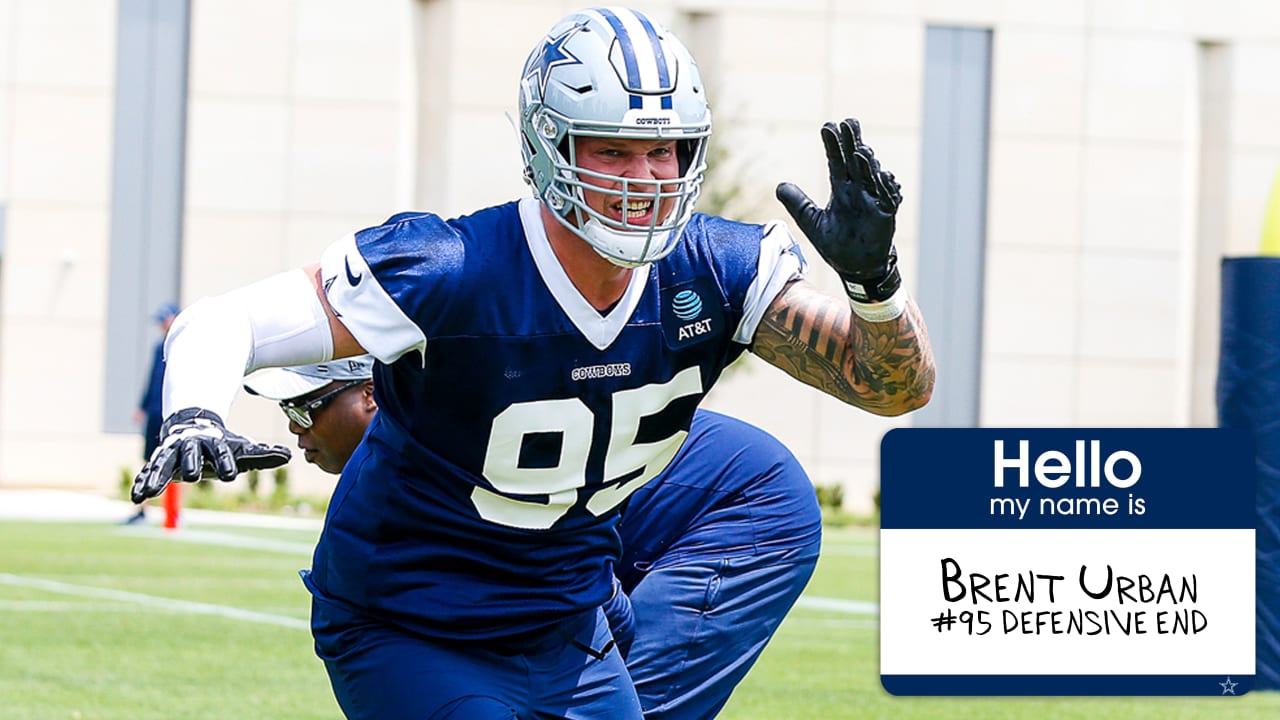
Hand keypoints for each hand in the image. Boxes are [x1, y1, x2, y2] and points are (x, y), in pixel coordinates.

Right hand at [130, 408, 290, 502]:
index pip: (222, 453)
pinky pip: (148, 473)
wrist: (193, 426)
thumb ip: (263, 454)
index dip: (226, 462)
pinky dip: (141, 483)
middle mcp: (191, 446)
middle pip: (191, 454)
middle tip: (194, 475)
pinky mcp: (158, 462)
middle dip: (192, 463)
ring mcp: (172, 453)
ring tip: (150, 493)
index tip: (231, 475)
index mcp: (214, 443)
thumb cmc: (222, 444)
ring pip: (163, 464)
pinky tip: (136, 498)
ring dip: (157, 477)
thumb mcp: (243, 448)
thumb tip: (289, 455)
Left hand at [776, 118, 902, 302]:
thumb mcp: (811, 222)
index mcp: (842, 189)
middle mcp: (859, 191)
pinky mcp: (885, 215)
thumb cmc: (838, 244)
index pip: (836, 161)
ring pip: (872, 177)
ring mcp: (874, 201)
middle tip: (849, 122)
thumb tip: (779, 186)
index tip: (828, 126)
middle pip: (856, 162)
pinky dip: (886, 188)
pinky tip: (884, 175)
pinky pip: (888, 198)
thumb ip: (797, 203)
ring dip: (868, 163)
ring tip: (861, 150)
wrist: (856, 268)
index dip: (833, 145)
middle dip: (853, 142)